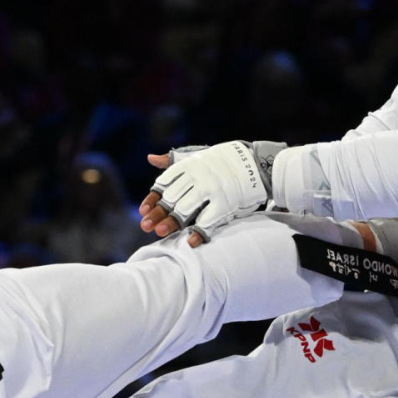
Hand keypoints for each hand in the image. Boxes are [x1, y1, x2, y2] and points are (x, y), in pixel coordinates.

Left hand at [143, 140, 278, 241]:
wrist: (255, 162)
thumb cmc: (222, 161)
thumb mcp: (197, 156)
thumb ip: (173, 160)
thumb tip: (151, 159)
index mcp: (189, 165)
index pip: (165, 183)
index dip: (153, 198)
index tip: (143, 211)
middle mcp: (198, 176)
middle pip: (172, 198)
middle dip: (158, 213)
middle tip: (146, 227)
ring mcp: (212, 190)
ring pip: (187, 208)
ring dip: (172, 222)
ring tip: (160, 233)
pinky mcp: (226, 202)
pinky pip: (208, 220)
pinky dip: (199, 232)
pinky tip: (190, 241)